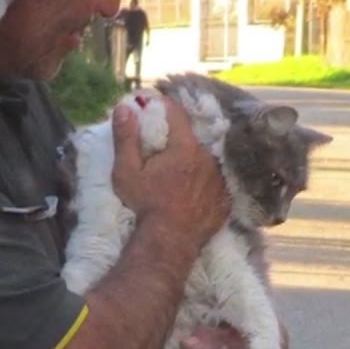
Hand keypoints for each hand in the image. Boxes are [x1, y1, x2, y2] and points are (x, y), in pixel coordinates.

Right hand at [110, 97, 228, 246]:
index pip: (176, 113)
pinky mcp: (225, 198)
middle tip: (161, 147)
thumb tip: (125, 107)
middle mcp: (207, 157)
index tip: (152, 107)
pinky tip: (189, 191)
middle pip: (191, 137)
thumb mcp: (127, 171)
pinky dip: (203, 181)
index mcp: (185, 146)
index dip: (163, 107)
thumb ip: (125, 137)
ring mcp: (219, 178)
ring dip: (191, 160)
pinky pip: (214, 181)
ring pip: (204, 158)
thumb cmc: (146, 205)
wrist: (170, 242)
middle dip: (176, 137)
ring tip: (176, 173)